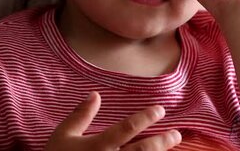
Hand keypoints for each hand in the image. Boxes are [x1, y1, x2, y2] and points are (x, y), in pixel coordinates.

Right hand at [44, 91, 181, 150]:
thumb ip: (80, 115)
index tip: (160, 110)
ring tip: (172, 148)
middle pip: (143, 150)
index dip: (146, 117)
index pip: (128, 128)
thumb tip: (95, 94)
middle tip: (177, 134)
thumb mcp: (63, 135)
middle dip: (162, 142)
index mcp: (98, 146)